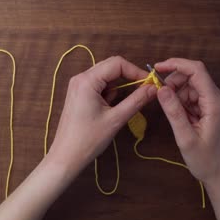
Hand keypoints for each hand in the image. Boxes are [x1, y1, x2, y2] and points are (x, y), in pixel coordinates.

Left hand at [49, 56, 156, 170]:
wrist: (66, 156)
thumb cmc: (88, 139)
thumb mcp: (116, 119)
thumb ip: (136, 100)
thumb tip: (154, 88)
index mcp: (87, 80)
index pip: (117, 63)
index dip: (136, 71)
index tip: (149, 83)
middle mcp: (80, 78)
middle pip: (111, 67)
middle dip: (128, 77)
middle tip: (143, 91)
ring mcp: (78, 86)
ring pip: (105, 77)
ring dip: (118, 87)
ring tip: (121, 107)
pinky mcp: (78, 94)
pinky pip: (99, 86)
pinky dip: (109, 93)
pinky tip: (109, 110)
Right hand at [155, 58, 219, 186]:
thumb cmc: (206, 160)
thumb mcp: (185, 137)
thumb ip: (173, 112)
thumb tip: (161, 89)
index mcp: (214, 102)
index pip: (196, 70)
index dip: (176, 64)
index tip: (156, 68)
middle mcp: (216, 98)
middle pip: (192, 76)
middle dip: (173, 81)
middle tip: (159, 96)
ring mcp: (212, 103)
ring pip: (189, 86)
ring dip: (175, 93)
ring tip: (171, 113)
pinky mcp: (208, 109)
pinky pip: (191, 97)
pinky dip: (180, 102)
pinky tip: (178, 117)